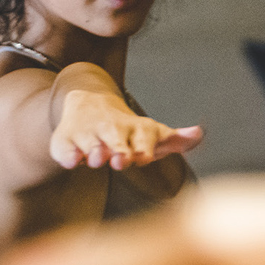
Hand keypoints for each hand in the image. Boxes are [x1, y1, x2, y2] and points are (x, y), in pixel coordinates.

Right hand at [49, 89, 202, 169]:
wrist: (88, 102)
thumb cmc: (127, 130)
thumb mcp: (153, 133)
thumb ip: (176, 139)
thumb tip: (199, 133)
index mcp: (135, 129)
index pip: (143, 137)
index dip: (143, 147)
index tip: (143, 157)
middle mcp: (111, 129)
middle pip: (116, 139)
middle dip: (119, 150)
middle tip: (121, 160)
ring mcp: (88, 134)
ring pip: (91, 143)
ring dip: (94, 151)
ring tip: (96, 159)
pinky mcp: (66, 140)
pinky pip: (64, 148)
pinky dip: (67, 155)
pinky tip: (71, 161)